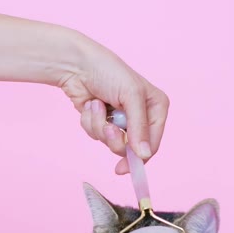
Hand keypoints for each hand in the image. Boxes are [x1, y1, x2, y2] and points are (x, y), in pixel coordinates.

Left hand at [59, 35, 169, 173]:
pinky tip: (90, 104)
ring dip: (99, 126)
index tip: (123, 168)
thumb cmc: (108, 71)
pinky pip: (95, 135)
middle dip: (114, 139)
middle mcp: (141, 116)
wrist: (77, 64)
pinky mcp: (102, 121)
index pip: (152, 144)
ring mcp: (120, 120)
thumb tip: (144, 155)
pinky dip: (90, 121)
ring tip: (97, 106)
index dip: (138, 158)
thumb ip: (139, 127)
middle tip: (108, 126)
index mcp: (156, 108)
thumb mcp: (131, 96)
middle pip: (130, 148)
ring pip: (110, 143)